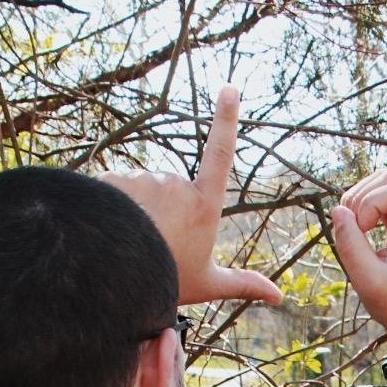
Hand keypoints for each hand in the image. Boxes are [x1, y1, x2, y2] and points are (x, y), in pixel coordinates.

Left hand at [99, 88, 283, 306]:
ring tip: (130, 242)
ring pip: (141, 190)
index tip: (229, 89)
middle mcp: (177, 184)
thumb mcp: (208, 284)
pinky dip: (111, 207)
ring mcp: (145, 179)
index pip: (221, 153)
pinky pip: (114, 189)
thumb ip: (243, 284)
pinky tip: (108, 230)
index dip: (226, 119)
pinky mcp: (114, 179)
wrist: (116, 278)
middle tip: (153, 246)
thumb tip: (278, 296)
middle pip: (170, 190)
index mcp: (204, 204)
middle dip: (161, 212)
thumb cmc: (166, 282)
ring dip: (135, 211)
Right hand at [330, 170, 386, 356]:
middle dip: (363, 197)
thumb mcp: (367, 280)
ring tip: (354, 227)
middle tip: (349, 227)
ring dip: (365, 198)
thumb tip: (338, 208)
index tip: (356, 233)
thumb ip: (350, 244)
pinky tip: (364, 226)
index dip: (367, 204)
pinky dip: (372, 203)